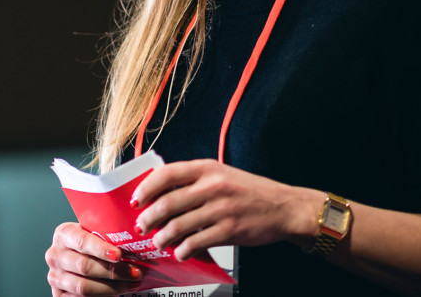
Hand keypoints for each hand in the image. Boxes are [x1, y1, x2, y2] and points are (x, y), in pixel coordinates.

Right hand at [45, 221, 145, 295]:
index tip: (118, 255)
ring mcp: (55, 276)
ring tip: (130, 285)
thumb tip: (134, 242)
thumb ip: (108, 238)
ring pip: (83, 286)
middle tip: (134, 273)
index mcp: (63, 234)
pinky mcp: (58, 295)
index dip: (101, 249)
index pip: (81, 241)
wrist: (82, 261)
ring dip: (111, 287)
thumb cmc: (93, 248)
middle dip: (113, 271)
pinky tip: (116, 293)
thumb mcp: (97, 237)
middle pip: (84, 266)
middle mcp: (55, 255)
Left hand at [130, 159, 319, 259]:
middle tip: (142, 227)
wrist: (285, 207)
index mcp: (207, 168)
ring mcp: (221, 209)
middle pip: (167, 203)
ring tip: (159, 242)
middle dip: (148, 219)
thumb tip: (159, 193)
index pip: (166, 174)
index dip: (146, 188)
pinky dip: (183, 250)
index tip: (136, 200)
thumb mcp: (221, 174)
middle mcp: (213, 186)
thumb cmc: (250, 191)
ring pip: (178, 226)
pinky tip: (180, 252)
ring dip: (162, 238)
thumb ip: (194, 180)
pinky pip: (196, 243)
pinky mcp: (230, 230)